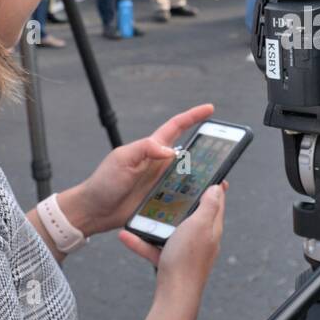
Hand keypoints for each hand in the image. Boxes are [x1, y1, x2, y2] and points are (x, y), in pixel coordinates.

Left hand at [64, 103, 214, 238]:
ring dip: (204, 174)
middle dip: (207, 147)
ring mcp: (162, 182)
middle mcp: (160, 164)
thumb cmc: (104, 181)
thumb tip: (171, 150)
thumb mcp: (122, 159)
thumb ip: (145, 149)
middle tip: (225, 149)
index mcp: (151, 149)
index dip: (193, 116)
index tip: (210, 109)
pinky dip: (194, 196)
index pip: (176, 127)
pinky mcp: (162, 200)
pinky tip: (203, 200)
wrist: (94, 210)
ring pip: (190, 175)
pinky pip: (182, 196)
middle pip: (190, 151)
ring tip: (219, 177)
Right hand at [144, 182, 225, 297]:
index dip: (214, 187)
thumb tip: (217, 189)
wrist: (175, 296)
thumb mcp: (200, 225)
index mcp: (211, 228)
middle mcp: (201, 239)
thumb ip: (208, 206)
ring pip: (169, 231)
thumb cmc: (188, 259)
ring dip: (154, 222)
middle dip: (181, 202)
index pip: (217, 203)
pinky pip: (154, 248)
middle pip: (193, 215)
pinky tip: (126, 236)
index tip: (209, 174)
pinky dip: (141, 242)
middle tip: (169, 187)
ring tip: (140, 211)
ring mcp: (185, 252)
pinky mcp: (170, 262)